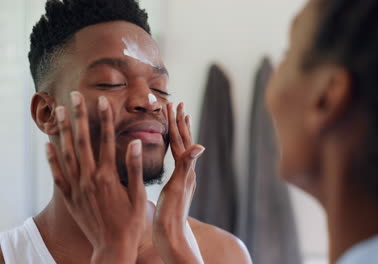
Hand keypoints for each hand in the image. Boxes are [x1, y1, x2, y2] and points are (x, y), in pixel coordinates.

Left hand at [46, 92, 146, 263]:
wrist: (112, 246)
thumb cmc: (130, 221)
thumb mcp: (139, 195)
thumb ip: (134, 167)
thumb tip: (135, 142)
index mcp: (108, 176)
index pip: (106, 140)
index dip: (105, 118)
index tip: (103, 101)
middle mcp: (89, 178)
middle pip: (82, 141)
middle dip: (78, 116)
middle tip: (73, 96)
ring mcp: (77, 187)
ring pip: (67, 154)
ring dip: (63, 131)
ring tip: (59, 112)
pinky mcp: (70, 197)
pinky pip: (57, 174)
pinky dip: (52, 158)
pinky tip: (48, 144)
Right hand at [153, 102, 205, 263]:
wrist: (171, 236)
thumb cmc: (172, 214)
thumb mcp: (178, 187)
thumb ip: (187, 165)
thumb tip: (201, 145)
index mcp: (185, 169)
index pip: (180, 140)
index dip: (175, 122)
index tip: (172, 104)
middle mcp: (187, 171)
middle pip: (184, 141)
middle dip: (179, 122)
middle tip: (178, 104)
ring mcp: (183, 178)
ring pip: (181, 150)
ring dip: (180, 134)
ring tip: (180, 121)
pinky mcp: (177, 185)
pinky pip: (176, 161)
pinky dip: (174, 150)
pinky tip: (174, 151)